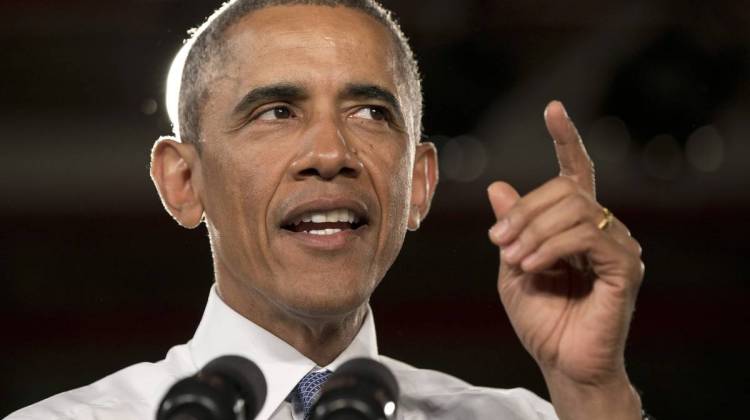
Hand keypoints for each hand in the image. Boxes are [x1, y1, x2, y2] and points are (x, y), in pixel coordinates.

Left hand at [487, 101, 643, 418]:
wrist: (561, 361)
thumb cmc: (540, 319)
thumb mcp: (512, 266)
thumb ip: (511, 228)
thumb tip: (499, 186)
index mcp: (575, 225)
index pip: (575, 172)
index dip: (566, 139)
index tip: (553, 108)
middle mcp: (601, 228)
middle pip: (564, 189)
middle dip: (523, 211)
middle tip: (498, 240)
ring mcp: (617, 245)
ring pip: (574, 208)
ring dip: (533, 230)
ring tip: (514, 258)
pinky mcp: (625, 266)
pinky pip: (586, 235)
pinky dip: (551, 246)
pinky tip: (531, 265)